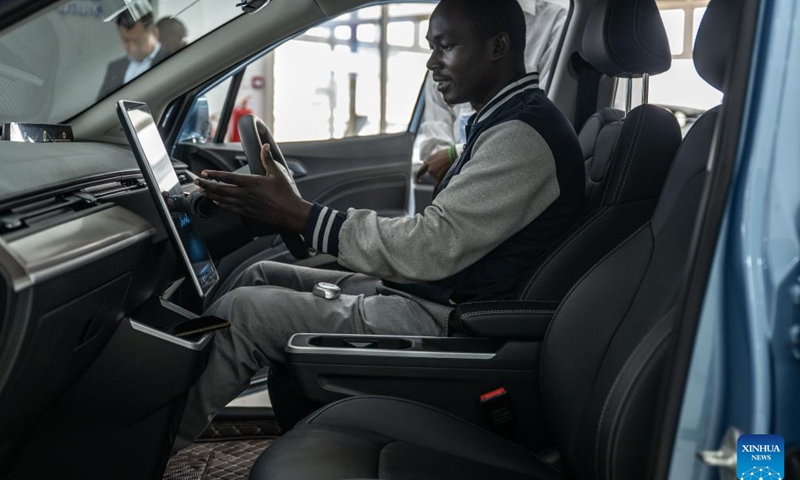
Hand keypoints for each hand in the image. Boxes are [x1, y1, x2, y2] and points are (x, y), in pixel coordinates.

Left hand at [195, 144, 311, 232]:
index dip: (214, 175)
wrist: (289, 212)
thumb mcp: (277, 173)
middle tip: (197, 182)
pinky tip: (216, 203)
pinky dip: (220, 205)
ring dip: (210, 195)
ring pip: (222, 200)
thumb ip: (267, 159)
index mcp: (251, 183)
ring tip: (202, 191)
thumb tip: (265, 147)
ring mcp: (245, 204)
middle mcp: (245, 194)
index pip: (227, 177)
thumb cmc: (285, 194)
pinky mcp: (247, 212)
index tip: (204, 173)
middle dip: (206, 185)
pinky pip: (229, 208)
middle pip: (220, 189)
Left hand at [416, 148, 452, 183]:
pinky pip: (440, 180)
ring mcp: (434, 174)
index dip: (419, 176)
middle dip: (436, 172)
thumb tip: (427, 164)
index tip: (419, 179)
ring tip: (446, 168)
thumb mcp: (436, 155)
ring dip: (440, 174)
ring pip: (436, 177)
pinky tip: (447, 172)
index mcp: (427, 163)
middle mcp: (429, 169)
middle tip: (443, 168)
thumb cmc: (447, 153)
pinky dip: (443, 178)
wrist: (454, 155)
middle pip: (431, 174)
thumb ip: (430, 161)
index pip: (420, 171)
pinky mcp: (439, 178)